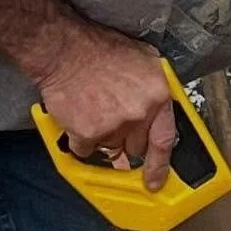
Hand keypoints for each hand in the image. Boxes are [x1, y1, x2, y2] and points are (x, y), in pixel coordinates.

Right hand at [35, 24, 175, 189]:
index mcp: (157, 96)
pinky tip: (79, 116)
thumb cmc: (100, 49)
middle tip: (114, 119)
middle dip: (127, 139)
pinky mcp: (87, 133)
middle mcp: (138, 114)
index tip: (157, 180)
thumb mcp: (144, 58)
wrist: (64, 50)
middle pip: (135, 148)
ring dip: (103, 136)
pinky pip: (85, 150)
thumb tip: (161, 107)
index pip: (165, 140)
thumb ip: (155, 87)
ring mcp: (113, 126)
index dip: (161, 165)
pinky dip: (80, 138)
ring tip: (95, 109)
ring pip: (110, 148)